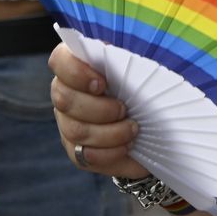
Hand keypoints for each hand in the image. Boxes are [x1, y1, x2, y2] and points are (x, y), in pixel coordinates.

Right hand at [48, 43, 148, 178]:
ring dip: (110, 132)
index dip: (75, 71)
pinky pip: (87, 155)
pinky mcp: (78, 153)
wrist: (156, 132)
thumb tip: (140, 60)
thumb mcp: (144, 74)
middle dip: (99, 107)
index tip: (101, 83)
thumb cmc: (147, 94)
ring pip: (76, 130)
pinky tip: (127, 146)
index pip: (60, 60)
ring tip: (133, 129)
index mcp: (80, 69)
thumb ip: (132, 63)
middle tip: (124, 109)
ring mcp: (68, 125)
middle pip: (64, 99)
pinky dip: (111, 152)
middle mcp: (67, 95)